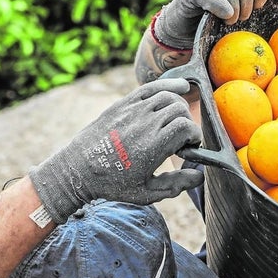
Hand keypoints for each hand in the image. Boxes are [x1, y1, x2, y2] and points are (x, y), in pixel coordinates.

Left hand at [29, 79, 204, 222]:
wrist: (78, 170)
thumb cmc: (113, 184)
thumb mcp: (147, 193)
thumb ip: (176, 184)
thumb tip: (199, 175)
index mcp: (152, 146)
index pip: (186, 127)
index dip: (194, 136)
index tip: (189, 147)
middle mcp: (144, 124)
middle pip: (180, 110)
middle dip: (188, 123)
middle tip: (180, 139)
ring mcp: (133, 111)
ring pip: (168, 96)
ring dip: (179, 107)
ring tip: (175, 122)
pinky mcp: (123, 104)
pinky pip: (151, 88)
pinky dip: (169, 85)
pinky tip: (181, 86)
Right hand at [153, 0, 269, 48]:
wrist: (184, 29)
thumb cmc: (216, 22)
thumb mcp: (239, 12)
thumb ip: (254, 6)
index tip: (259, 7)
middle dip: (247, 3)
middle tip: (243, 18)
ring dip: (234, 7)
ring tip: (231, 21)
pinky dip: (219, 4)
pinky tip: (225, 15)